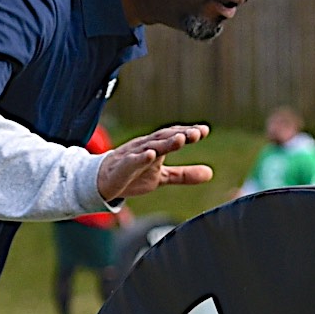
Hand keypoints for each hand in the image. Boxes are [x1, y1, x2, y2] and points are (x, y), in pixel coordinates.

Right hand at [97, 124, 212, 202]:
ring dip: (166, 142)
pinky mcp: (122, 167)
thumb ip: (184, 174)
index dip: (188, 133)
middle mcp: (145, 146)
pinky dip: (140, 157)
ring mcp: (133, 155)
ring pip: (151, 146)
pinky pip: (131, 161)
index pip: (174, 136)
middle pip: (164, 137)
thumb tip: (210, 174)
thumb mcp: (162, 176)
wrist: (103, 182)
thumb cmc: (134, 175)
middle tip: (197, 133)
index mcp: (156, 147)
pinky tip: (150, 154)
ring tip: (181, 139)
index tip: (205, 131)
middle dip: (180, 134)